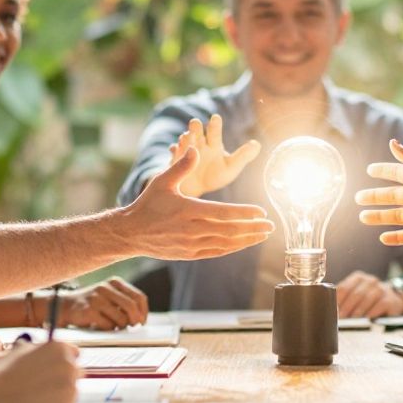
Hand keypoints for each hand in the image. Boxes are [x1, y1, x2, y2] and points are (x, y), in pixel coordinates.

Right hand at [0, 341, 80, 402]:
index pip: (74, 353)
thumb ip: (46, 350)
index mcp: (61, 348)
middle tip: (42, 386)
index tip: (53, 370)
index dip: (62, 362)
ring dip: (59, 395)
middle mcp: (70, 366)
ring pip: (71, 392)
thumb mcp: (25, 350)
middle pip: (75, 373)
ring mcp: (70, 389)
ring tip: (36, 397)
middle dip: (62, 378)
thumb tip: (59, 352)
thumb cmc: (4, 372)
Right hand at [64, 277, 148, 329]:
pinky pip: (108, 325)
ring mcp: (97, 298)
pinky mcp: (89, 310)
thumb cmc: (91, 305)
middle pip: (132, 306)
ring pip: (121, 318)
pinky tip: (102, 327)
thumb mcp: (109, 297)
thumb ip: (124, 303)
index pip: (138, 297)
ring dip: (121, 327)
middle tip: (133, 328)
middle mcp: (106, 288)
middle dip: (136, 320)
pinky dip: (109, 329)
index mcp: (114, 282)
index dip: (143, 311)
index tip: (142, 321)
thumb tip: (140, 319)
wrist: (64, 306)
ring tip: (114, 327)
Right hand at [120, 147, 274, 259]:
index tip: (261, 212)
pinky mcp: (190, 254)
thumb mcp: (162, 182)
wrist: (131, 233)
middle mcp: (191, 230)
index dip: (244, 214)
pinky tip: (244, 243)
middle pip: (229, 231)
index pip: (222, 213)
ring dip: (247, 240)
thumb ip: (181, 166)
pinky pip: (216, 252)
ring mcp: (191, 244)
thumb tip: (195, 149)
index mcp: (188, 210)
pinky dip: (232, 248)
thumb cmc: (148, 204)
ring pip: (225, 244)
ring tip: (263, 235)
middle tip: (271, 226)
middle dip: (252, 229)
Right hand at [170, 115, 259, 196]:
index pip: (214, 132)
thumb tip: (257, 144)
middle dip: (195, 128)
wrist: (198, 190)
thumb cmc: (215, 176)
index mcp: (213, 144)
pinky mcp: (175, 164)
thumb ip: (243, 156)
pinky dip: (174, 153)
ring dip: (184, 139)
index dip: (214, 125)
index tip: (216, 118)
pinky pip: (173, 156)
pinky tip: (173, 150)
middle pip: (196, 133)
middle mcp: (198, 145)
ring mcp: (185, 153)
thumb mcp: (231, 167)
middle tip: (195, 122)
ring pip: (183, 143)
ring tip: (184, 137)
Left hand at [335, 271, 402, 318]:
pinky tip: (366, 320)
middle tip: (342, 319)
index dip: (338, 301)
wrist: (393, 301)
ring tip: (352, 322)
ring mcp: (381, 288)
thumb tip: (331, 311)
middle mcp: (370, 281)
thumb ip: (345, 300)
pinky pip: (379, 305)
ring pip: (366, 299)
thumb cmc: (369, 300)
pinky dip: (371, 313)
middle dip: (347, 308)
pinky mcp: (390, 299)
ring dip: (358, 312)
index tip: (333, 312)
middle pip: (355, 294)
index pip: (344, 288)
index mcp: (358, 278)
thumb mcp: (357, 295)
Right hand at [355, 140, 402, 245]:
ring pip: (397, 216)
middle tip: (357, 197)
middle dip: (375, 197)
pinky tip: (383, 238)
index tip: (369, 170)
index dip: (384, 171)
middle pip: (393, 196)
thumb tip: (392, 142)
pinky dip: (396, 238)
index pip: (398, 173)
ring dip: (380, 217)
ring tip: (363, 217)